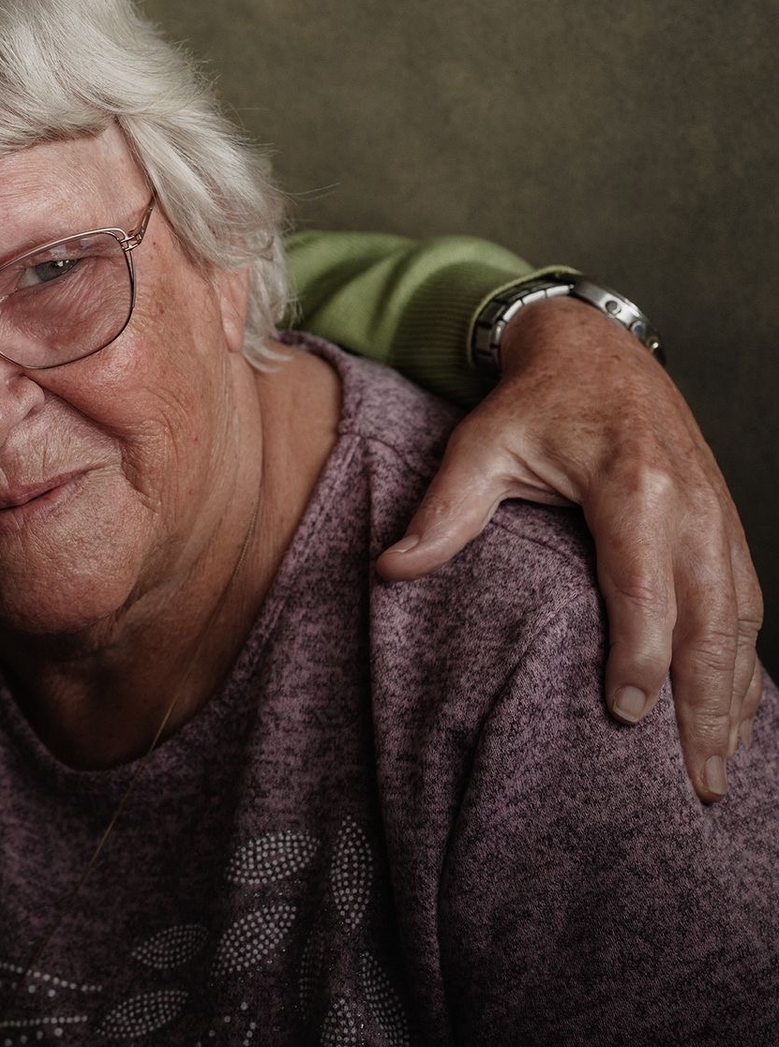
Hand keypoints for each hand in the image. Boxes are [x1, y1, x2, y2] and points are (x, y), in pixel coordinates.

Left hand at [376, 296, 760, 801]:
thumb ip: (444, 512)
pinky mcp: (729, 526)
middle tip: (697, 781)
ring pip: (740, 620)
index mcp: (632, 485)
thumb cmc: (534, 403)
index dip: (640, 655)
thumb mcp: (479, 446)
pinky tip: (736, 713)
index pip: (643, 587)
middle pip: (710, 619)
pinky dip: (745, 663)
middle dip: (706, 705)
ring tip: (718, 771)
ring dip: (735, 697)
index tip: (624, 714)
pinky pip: (748, 605)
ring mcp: (720, 516)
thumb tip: (390, 570)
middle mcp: (691, 505)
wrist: (596, 350)